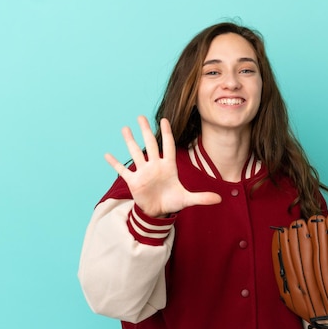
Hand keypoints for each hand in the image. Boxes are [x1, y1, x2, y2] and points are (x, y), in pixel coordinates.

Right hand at [105, 116, 221, 216]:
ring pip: (135, 153)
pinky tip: (107, 154)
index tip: (164, 119)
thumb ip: (202, 198)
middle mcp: (155, 166)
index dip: (167, 133)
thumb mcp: (187, 199)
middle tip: (141, 117)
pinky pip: (123, 171)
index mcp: (168, 167)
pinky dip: (115, 163)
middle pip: (150, 144)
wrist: (158, 211)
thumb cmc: (172, 201)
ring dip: (129, 141)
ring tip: (125, 128)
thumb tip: (220, 199)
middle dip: (146, 131)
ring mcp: (143, 172)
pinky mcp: (134, 182)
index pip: (168, 146)